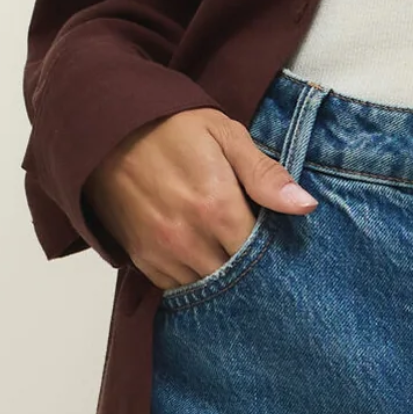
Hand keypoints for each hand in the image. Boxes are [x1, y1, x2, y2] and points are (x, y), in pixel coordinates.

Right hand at [83, 107, 317, 289]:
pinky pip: (177, 287)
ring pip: (207, 287)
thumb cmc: (172, 127)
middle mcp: (190, 239)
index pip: (261, 255)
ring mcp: (163, 254)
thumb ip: (265, 175)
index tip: (282, 244)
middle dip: (251, 269)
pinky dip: (193, 277)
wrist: (106, 131)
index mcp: (217, 208)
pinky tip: (203, 256)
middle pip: (236, 278)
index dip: (275, 253)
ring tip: (230, 253)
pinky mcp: (141, 260)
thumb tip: (306, 206)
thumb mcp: (226, 136)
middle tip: (260, 252)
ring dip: (221, 275)